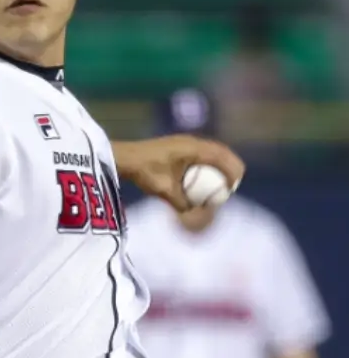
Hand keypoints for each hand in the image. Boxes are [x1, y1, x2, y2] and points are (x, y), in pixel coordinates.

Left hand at [117, 134, 244, 211]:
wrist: (124, 157)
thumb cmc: (143, 171)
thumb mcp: (164, 190)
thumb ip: (182, 203)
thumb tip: (197, 215)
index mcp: (192, 148)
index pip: (222, 157)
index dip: (232, 172)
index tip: (232, 188)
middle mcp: (191, 141)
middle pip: (221, 152)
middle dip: (231, 168)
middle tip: (232, 187)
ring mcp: (185, 142)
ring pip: (212, 152)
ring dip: (220, 165)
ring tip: (222, 184)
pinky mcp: (179, 147)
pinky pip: (202, 154)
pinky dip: (208, 165)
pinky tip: (204, 179)